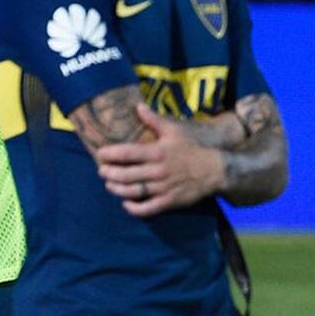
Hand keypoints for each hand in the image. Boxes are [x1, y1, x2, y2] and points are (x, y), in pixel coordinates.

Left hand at [94, 104, 224, 216]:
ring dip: (116, 189)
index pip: (126, 153)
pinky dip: (133, 208)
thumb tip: (138, 106)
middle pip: (125, 175)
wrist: (214, 170)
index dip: (109, 154)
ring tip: (109, 184)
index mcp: (158, 152)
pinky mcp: (169, 201)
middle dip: (108, 173)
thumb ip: (154, 120)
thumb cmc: (191, 148)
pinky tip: (126, 202)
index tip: (100, 154)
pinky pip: (146, 209)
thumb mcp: (174, 130)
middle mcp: (158, 170)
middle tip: (102, 170)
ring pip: (132, 192)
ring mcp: (163, 187)